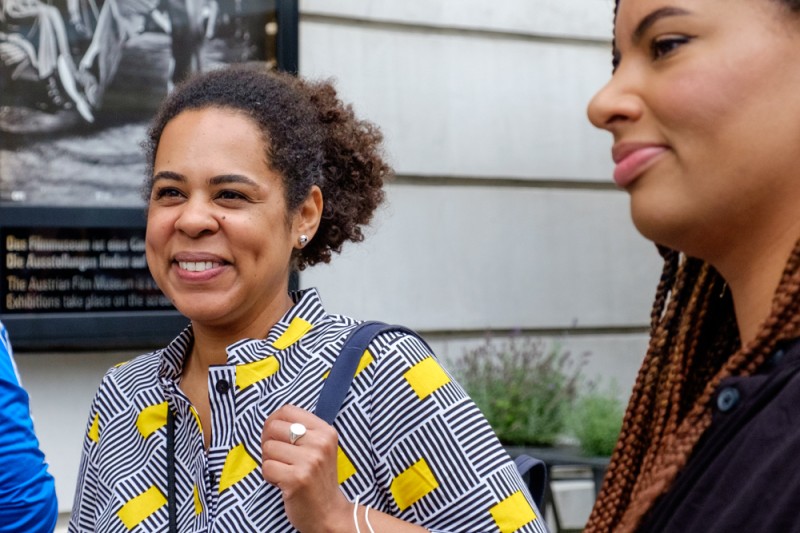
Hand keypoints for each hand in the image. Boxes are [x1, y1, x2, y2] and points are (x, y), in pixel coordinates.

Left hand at [261, 404, 350, 531]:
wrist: (329, 513)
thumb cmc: (318, 479)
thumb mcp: (319, 448)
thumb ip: (301, 431)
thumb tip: (271, 420)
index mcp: (325, 431)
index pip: (288, 410)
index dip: (274, 421)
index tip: (275, 435)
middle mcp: (320, 443)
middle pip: (274, 427)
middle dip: (268, 442)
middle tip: (278, 457)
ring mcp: (310, 460)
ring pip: (268, 448)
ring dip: (269, 462)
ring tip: (284, 471)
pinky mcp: (297, 478)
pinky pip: (267, 468)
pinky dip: (269, 477)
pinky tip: (283, 483)